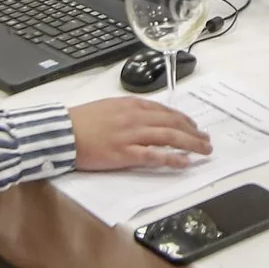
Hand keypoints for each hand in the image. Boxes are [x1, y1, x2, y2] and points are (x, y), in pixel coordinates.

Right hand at [69, 97, 212, 170]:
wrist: (62, 132)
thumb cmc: (81, 121)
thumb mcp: (108, 107)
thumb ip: (128, 110)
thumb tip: (145, 117)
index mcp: (131, 105)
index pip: (165, 110)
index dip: (183, 119)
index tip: (194, 126)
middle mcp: (135, 117)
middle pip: (172, 123)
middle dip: (193, 131)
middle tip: (206, 140)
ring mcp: (131, 135)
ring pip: (169, 137)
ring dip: (190, 143)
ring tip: (204, 150)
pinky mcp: (125, 153)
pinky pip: (154, 155)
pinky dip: (172, 158)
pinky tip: (185, 162)